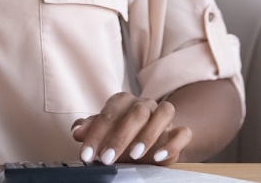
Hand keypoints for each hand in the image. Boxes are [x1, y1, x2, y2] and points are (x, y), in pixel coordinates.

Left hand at [71, 92, 192, 166]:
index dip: (96, 134)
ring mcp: (163, 116)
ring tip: (135, 155)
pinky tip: (158, 157)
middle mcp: (145, 104)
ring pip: (164, 113)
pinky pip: (183, 132)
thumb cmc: (121, 134)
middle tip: (107, 158)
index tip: (87, 155)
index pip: (109, 112)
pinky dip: (173, 143)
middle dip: (120, 136)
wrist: (149, 138)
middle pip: (137, 112)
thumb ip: (90, 129)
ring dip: (149, 134)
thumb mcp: (103, 133)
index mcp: (123, 101)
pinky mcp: (179, 131)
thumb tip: (76, 131)